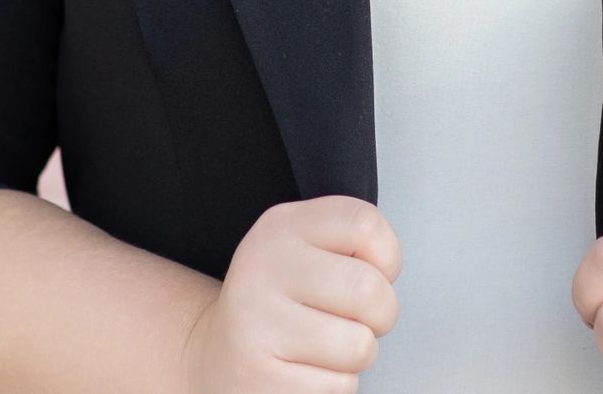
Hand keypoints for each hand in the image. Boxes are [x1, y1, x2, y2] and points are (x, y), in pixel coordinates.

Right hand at [180, 195, 401, 389]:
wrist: (215, 355)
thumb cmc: (280, 303)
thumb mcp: (305, 249)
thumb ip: (348, 242)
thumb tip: (386, 269)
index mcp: (281, 227)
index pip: (363, 224)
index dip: (387, 256)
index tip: (376, 271)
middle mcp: (262, 268)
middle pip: (370, 289)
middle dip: (381, 315)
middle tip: (357, 318)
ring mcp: (256, 326)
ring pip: (359, 346)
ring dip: (356, 356)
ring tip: (326, 346)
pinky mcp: (261, 381)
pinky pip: (338, 388)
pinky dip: (335, 386)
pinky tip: (305, 372)